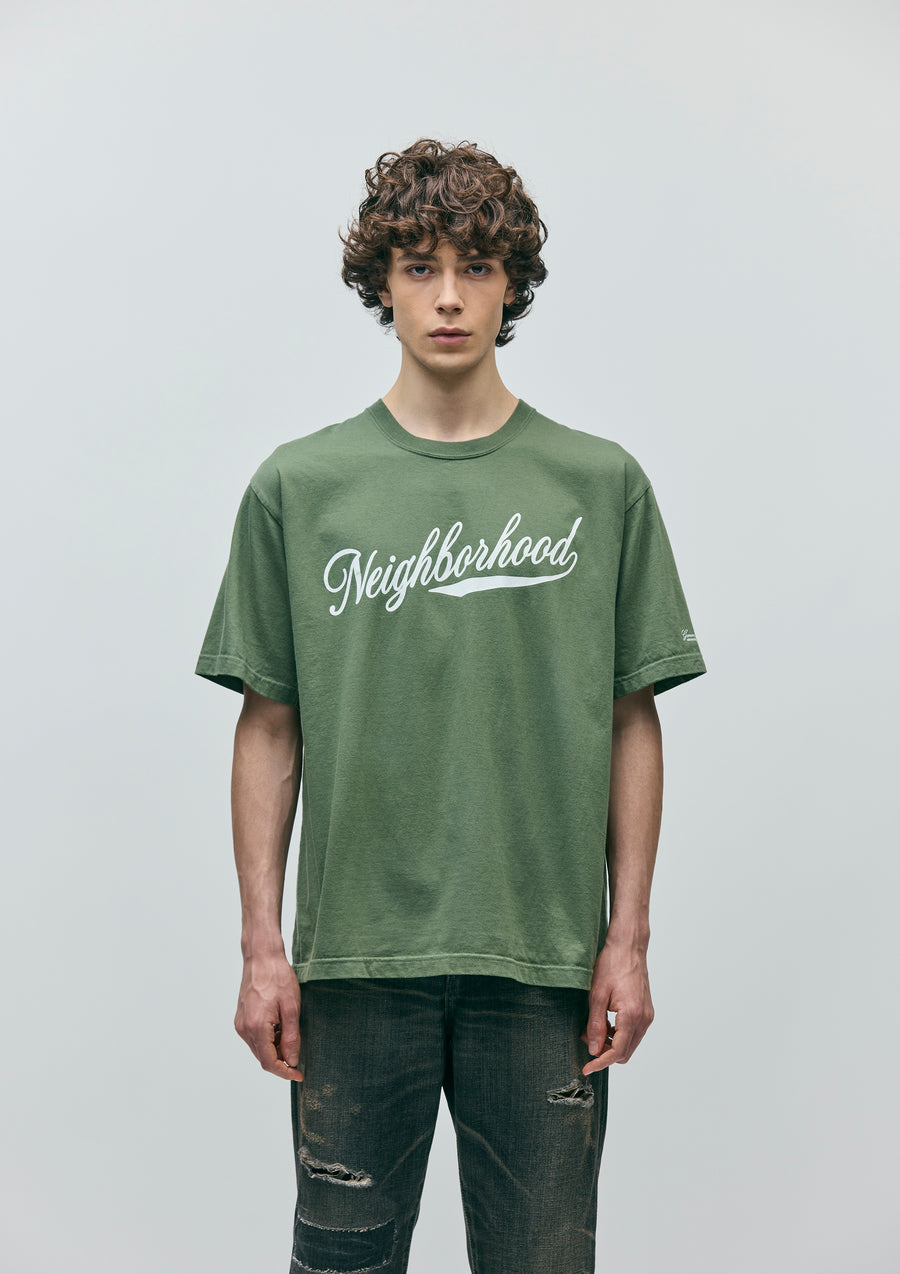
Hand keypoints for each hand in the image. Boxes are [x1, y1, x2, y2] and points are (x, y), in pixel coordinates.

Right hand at [234, 951, 303, 1080]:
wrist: (262, 957)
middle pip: (263, 1058)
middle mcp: (244, 1028)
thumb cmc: (278, 977)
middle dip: (281, 1062)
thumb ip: (291, 1037)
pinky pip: (255, 1038)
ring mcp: (240, 1023)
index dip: (285, 1073)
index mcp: (256, 1027)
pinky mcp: (241, 1018)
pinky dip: (268, 1040)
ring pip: (258, 1049)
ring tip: (290, 1035)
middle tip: (299, 1057)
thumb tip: (291, 1061)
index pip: (269, 1062)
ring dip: (275, 1050)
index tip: (299, 1075)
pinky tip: (280, 1028)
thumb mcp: (291, 1008)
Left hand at [581, 940, 653, 1074]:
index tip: (586, 1068)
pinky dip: (619, 1034)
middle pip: (625, 1052)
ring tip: (594, 1028)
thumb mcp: (596, 995)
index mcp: (632, 1015)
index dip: (600, 1063)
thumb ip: (596, 1025)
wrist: (629, 947)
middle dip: (605, 1052)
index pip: (617, 1051)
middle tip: (587, 1039)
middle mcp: (644, 1019)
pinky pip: (633, 1033)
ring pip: (629, 1044)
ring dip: (612, 1043)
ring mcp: (647, 1015)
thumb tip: (594, 1050)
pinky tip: (606, 1021)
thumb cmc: (611, 965)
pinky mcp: (646, 1011)